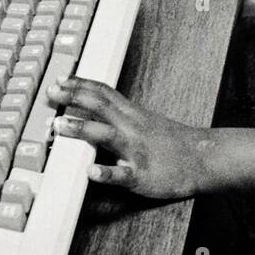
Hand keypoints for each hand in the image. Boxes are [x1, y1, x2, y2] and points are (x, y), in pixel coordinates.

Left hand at [46, 76, 208, 199]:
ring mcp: (136, 150)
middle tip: (51, 93)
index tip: (60, 79)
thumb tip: (92, 111)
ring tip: (59, 127)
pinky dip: (106, 173)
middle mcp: (132, 127)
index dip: (80, 84)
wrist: (203, 158)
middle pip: (100, 106)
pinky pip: (123, 174)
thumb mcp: (145, 120)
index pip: (103, 92)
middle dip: (74, 97)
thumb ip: (120, 115)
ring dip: (81, 129)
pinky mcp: (143, 175)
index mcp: (132, 114)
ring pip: (106, 135)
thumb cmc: (172, 142)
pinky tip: (90, 173)